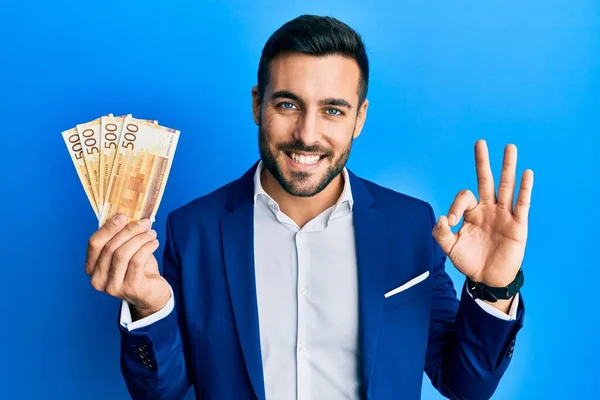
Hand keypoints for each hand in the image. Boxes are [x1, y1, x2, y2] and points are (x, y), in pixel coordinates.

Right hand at [85, 213, 170, 319]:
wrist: (152, 294)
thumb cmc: (137, 270)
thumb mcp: (125, 252)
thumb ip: (119, 237)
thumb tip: (124, 215)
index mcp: (91, 268)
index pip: (94, 243)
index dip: (108, 228)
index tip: (123, 216)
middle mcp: (98, 279)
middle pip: (110, 247)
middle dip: (129, 231)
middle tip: (144, 223)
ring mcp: (113, 287)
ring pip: (123, 254)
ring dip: (139, 239)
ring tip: (151, 233)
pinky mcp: (130, 289)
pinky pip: (137, 262)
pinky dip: (146, 248)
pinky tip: (154, 243)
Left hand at [432, 140, 533, 291]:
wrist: (487, 278)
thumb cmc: (469, 261)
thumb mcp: (449, 248)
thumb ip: (441, 233)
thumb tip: (441, 218)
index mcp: (471, 212)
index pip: (464, 197)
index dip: (455, 205)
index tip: (450, 222)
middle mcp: (488, 209)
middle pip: (486, 180)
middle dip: (482, 162)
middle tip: (480, 143)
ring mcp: (504, 215)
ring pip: (506, 186)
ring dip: (508, 167)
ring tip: (510, 147)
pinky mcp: (518, 225)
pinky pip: (522, 204)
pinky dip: (525, 188)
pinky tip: (526, 173)